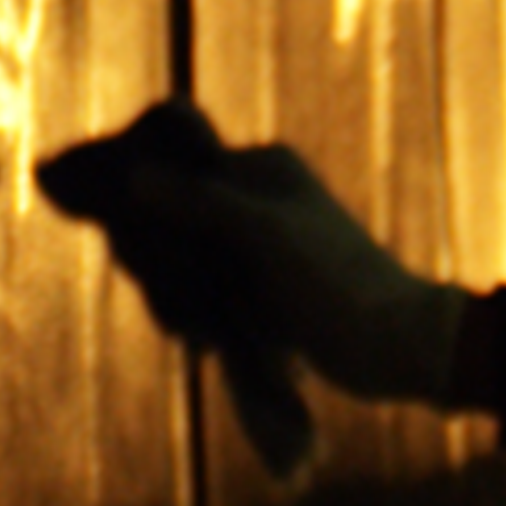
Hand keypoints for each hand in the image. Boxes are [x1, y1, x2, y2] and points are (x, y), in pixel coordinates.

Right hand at [39, 102, 471, 476]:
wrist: (395, 345)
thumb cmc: (336, 280)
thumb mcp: (264, 235)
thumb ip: (200, 201)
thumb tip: (134, 174)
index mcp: (262, 171)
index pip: (177, 161)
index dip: (137, 186)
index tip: (110, 219)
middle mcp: (255, 202)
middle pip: (170, 216)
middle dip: (157, 256)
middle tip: (164, 290)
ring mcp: (255, 250)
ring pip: (182, 263)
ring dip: (178, 298)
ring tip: (200, 331)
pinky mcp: (259, 293)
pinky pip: (203, 296)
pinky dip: (196, 317)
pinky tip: (208, 343)